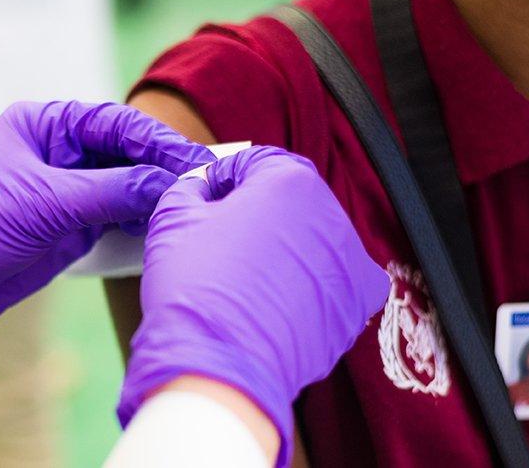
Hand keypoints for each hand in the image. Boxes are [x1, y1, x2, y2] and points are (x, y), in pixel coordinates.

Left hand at [0, 101, 214, 373]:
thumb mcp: (45, 203)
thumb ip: (111, 190)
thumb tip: (167, 183)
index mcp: (43, 125)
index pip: (115, 122)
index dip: (157, 139)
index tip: (192, 159)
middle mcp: (57, 151)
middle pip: (125, 152)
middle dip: (161, 167)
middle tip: (203, 182)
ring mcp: (64, 190)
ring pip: (124, 185)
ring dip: (153, 195)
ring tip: (191, 205)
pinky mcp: (68, 226)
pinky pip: (115, 217)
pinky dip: (138, 222)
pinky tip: (164, 227)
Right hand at [118, 146, 390, 465]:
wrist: (219, 366)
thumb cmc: (195, 288)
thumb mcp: (173, 218)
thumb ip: (192, 188)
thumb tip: (203, 189)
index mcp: (289, 179)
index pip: (254, 162)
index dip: (222, 178)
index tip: (205, 200)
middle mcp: (330, 214)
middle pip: (289, 199)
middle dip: (258, 212)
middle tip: (222, 240)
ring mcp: (349, 263)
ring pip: (312, 240)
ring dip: (285, 248)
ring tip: (245, 276)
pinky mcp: (355, 307)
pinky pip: (333, 283)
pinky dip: (311, 286)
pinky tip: (277, 300)